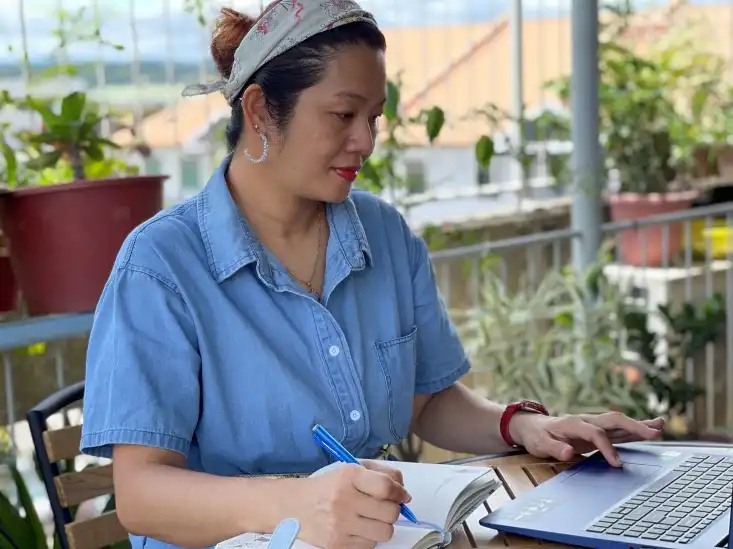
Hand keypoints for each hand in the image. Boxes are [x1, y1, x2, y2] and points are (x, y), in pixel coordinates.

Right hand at [292, 460, 410, 548]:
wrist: (294, 506)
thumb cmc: (328, 486)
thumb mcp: (350, 470)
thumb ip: (379, 473)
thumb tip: (402, 489)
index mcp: (349, 476)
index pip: (386, 486)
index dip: (400, 492)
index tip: (402, 495)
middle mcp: (344, 499)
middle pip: (390, 512)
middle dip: (393, 510)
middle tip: (385, 508)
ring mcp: (340, 524)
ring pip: (385, 532)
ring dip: (382, 526)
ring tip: (371, 519)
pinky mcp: (337, 544)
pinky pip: (370, 545)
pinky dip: (369, 538)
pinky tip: (358, 528)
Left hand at [509, 411, 664, 466]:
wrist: (533, 426)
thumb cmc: (537, 435)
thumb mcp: (540, 443)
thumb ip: (555, 447)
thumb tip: (570, 452)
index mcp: (573, 423)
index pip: (596, 434)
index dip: (607, 448)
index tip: (617, 464)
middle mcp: (587, 421)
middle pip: (614, 420)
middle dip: (635, 426)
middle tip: (656, 432)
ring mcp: (594, 424)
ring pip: (619, 423)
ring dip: (639, 425)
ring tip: (661, 426)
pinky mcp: (598, 430)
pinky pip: (619, 430)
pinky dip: (634, 430)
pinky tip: (649, 430)